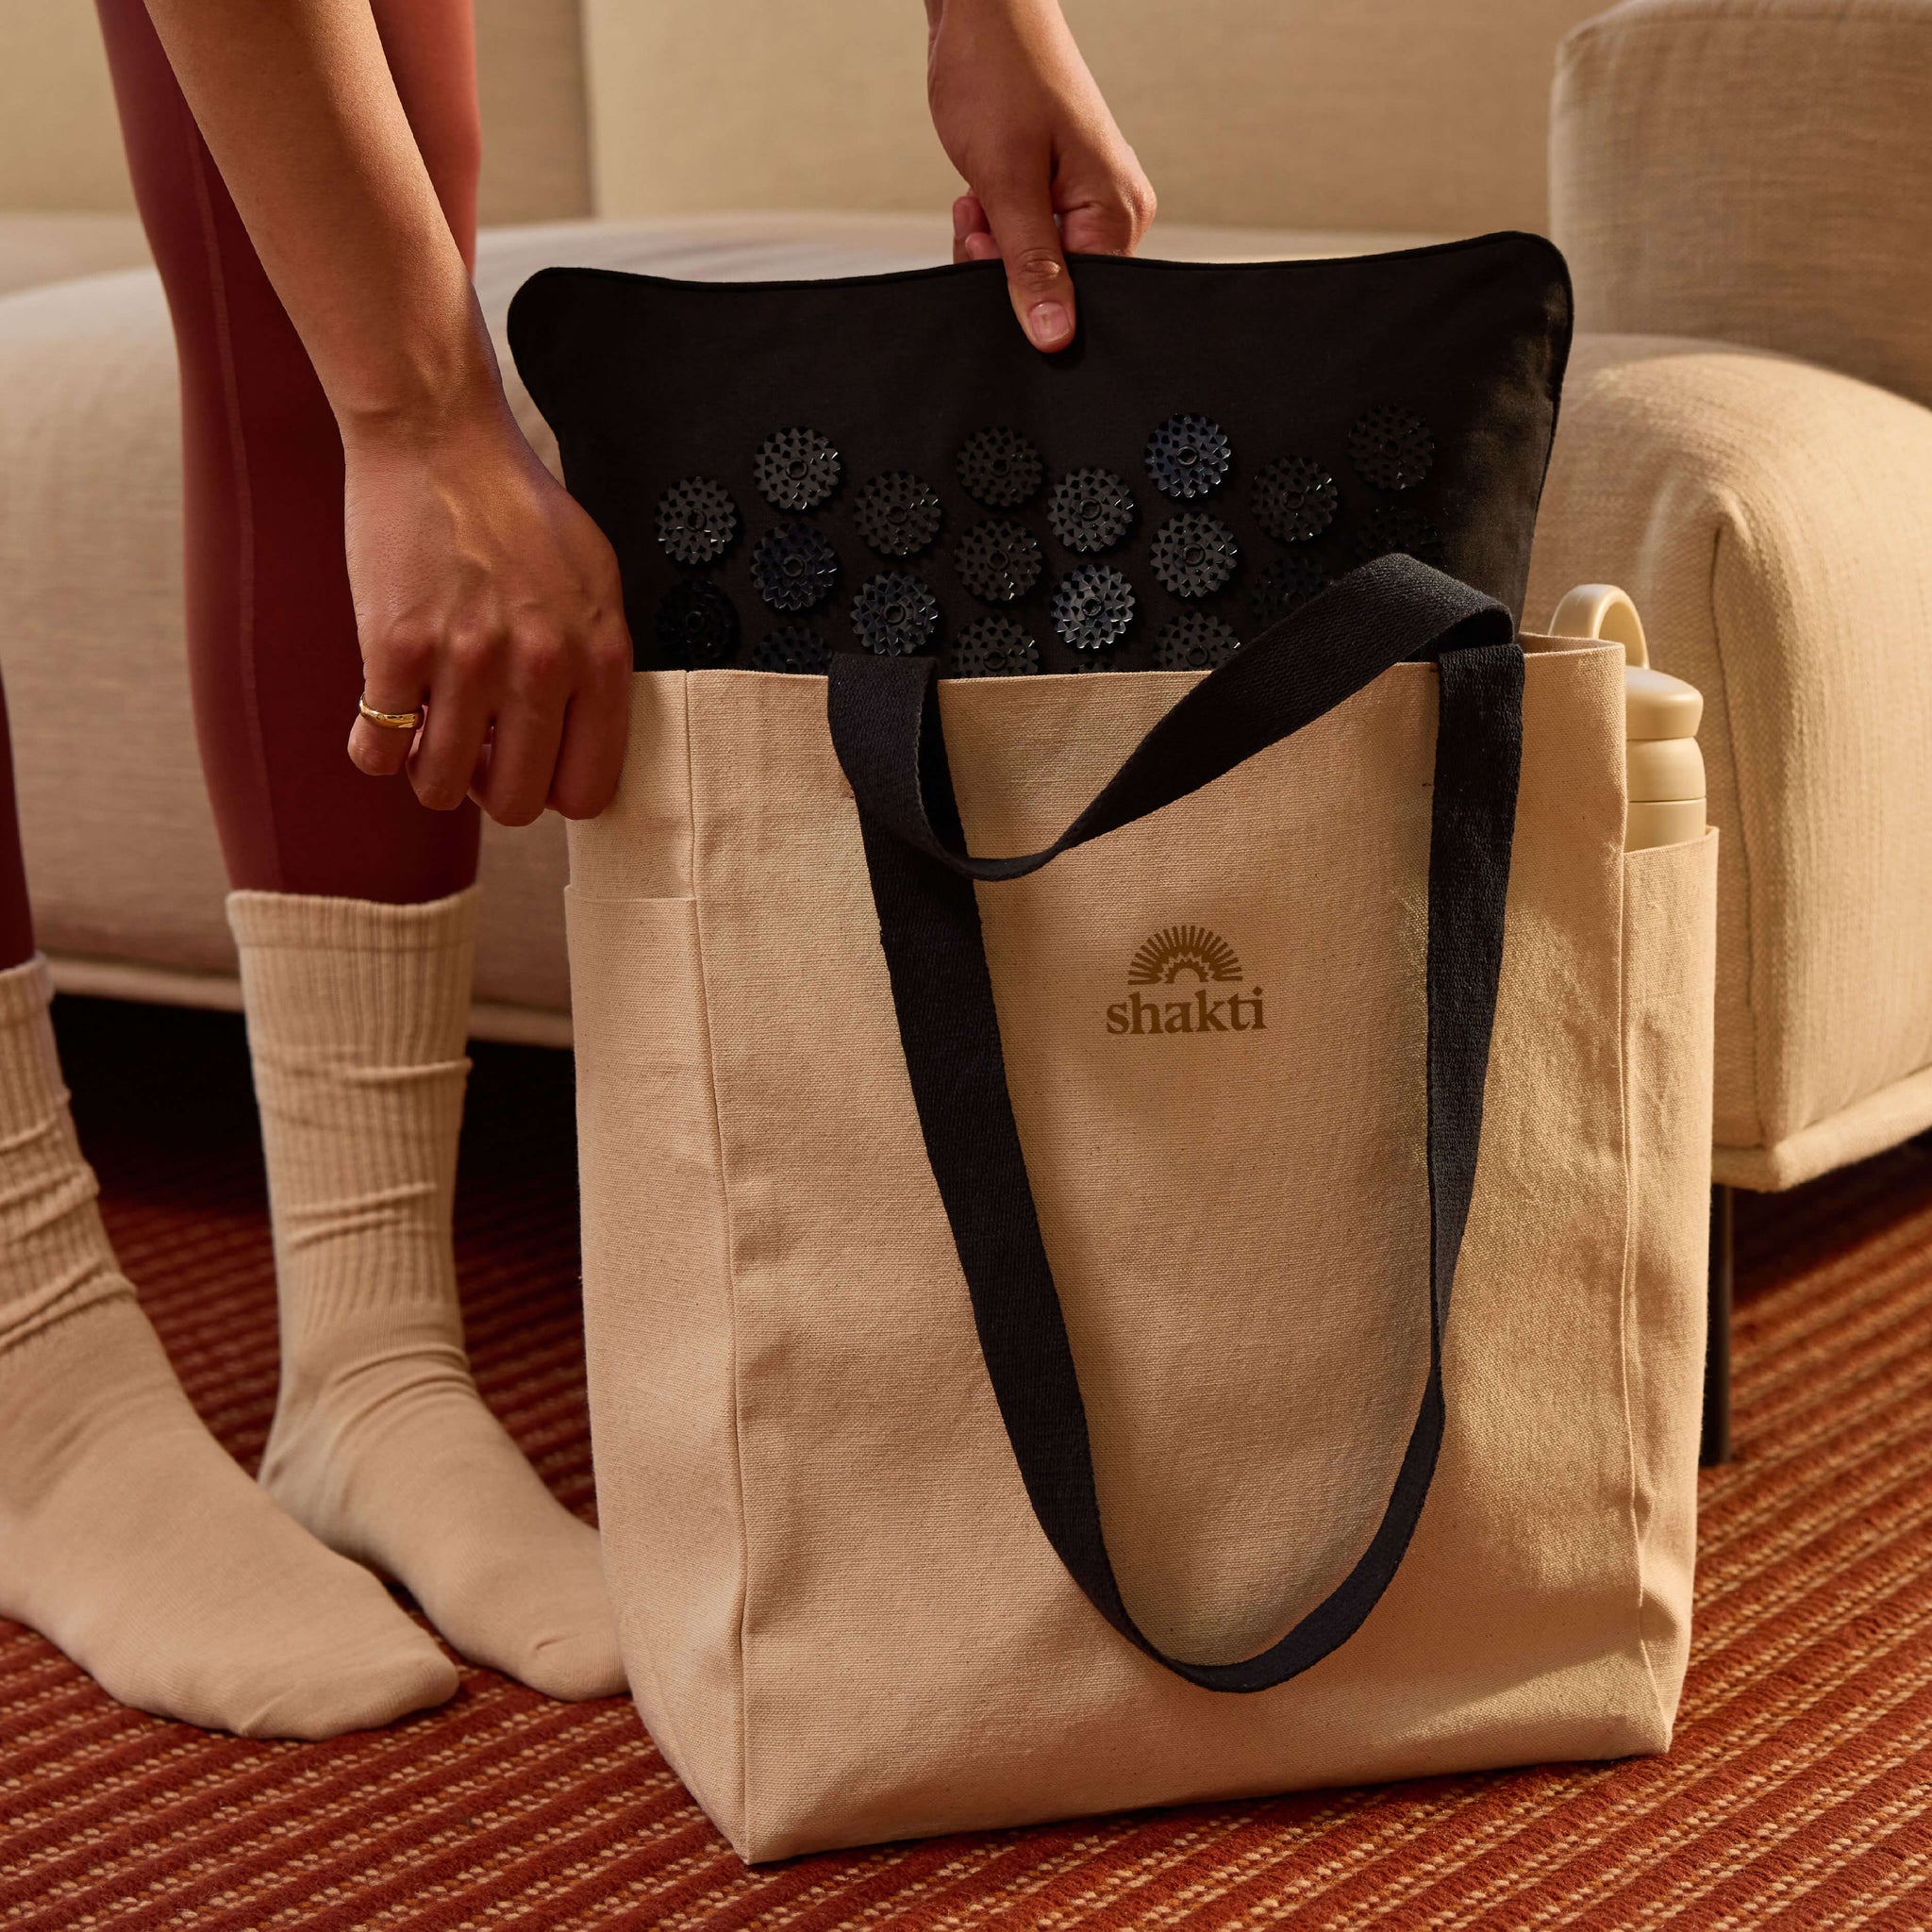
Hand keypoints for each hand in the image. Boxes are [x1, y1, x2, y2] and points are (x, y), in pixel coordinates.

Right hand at [343, 399, 632, 826]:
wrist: (439, 439)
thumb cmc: (517, 510)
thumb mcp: (594, 582)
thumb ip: (595, 664)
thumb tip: (582, 744)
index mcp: (598, 655)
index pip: (589, 787)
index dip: (552, 790)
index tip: (529, 765)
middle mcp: (539, 665)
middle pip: (516, 803)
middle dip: (490, 791)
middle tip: (475, 751)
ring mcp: (466, 660)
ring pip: (440, 787)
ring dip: (430, 771)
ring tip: (430, 728)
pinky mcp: (396, 647)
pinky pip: (377, 751)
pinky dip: (376, 746)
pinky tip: (385, 709)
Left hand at [925, 0, 1155, 351]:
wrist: (984, 12)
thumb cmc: (999, 73)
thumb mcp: (1006, 182)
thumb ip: (1030, 266)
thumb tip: (1054, 337)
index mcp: (1118, 212)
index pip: (1082, 303)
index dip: (1027, 295)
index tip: (989, 252)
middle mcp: (1115, 211)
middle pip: (1059, 288)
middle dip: (1004, 268)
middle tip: (980, 216)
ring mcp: (1089, 202)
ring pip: (1035, 267)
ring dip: (993, 246)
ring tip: (980, 194)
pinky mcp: (1062, 194)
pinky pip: (1028, 241)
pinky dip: (994, 229)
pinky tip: (982, 192)